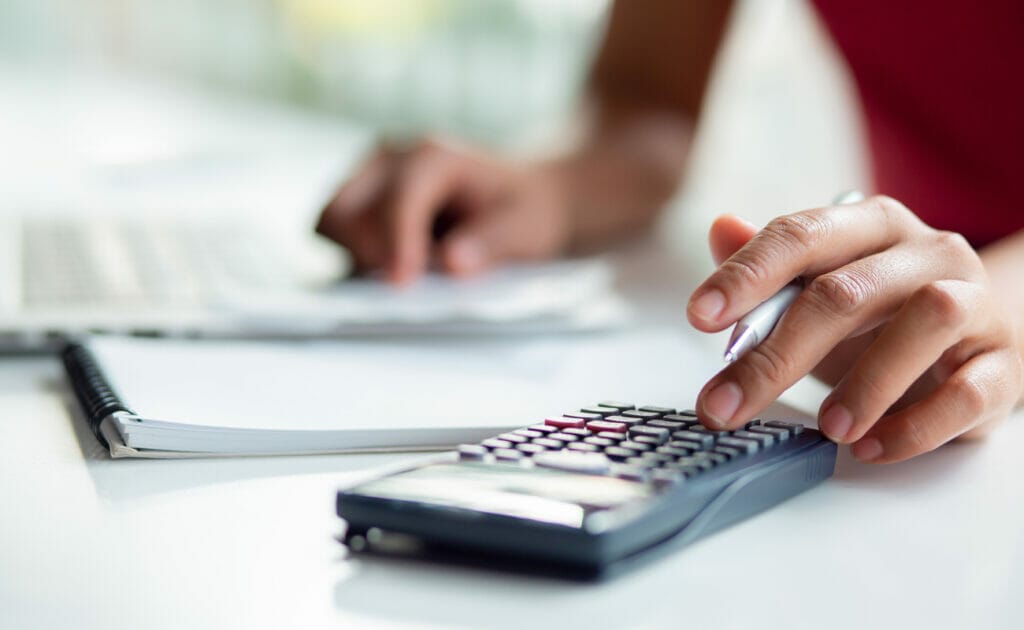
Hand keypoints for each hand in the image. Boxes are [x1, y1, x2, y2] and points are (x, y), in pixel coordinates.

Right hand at [316, 138, 570, 284]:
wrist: (524, 196)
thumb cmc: (524, 210)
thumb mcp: (526, 228)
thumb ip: (491, 244)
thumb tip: (453, 262)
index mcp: (434, 155)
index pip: (399, 200)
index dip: (397, 244)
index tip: (401, 284)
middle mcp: (393, 156)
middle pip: (344, 209)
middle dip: (368, 252)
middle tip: (405, 285)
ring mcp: (371, 174)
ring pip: (331, 220)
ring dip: (358, 255)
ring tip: (406, 274)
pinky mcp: (361, 197)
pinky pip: (336, 230)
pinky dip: (357, 255)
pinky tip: (396, 268)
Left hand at [687, 196, 1022, 462]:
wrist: (981, 339)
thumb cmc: (885, 316)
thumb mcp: (821, 288)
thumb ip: (770, 268)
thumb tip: (720, 228)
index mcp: (870, 224)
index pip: (801, 235)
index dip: (747, 274)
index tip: (700, 315)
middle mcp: (926, 253)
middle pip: (845, 292)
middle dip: (776, 355)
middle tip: (724, 405)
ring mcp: (974, 304)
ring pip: (926, 321)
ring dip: (868, 381)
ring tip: (827, 428)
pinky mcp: (1003, 363)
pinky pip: (968, 392)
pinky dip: (916, 425)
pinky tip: (872, 447)